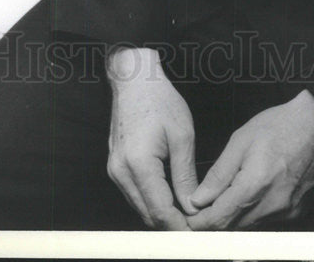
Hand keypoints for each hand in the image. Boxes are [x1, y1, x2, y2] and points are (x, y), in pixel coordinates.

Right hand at [106, 46, 198, 229]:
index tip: (198, 233)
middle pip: (147, 214)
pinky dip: (151, 200)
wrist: (135, 80)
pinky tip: (170, 198)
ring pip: (140, 206)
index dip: (180, 226)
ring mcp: (115, 169)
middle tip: (196, 227)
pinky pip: (134, 193)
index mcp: (139, 163)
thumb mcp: (182, 136)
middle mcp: (121, 171)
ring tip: (187, 215)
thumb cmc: (160, 100)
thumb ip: (185, 175)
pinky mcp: (116, 166)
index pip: (160, 210)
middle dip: (171, 224)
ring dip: (161, 214)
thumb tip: (192, 206)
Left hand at [187, 89, 313, 229]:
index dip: (200, 223)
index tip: (190, 221)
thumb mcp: (241, 141)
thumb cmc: (280, 126)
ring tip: (225, 200)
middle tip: (203, 210)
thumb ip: (218, 174)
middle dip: (216, 222)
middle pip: (234, 228)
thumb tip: (199, 199)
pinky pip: (269, 222)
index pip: (220, 219)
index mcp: (255, 186)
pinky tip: (252, 196)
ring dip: (235, 219)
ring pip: (251, 227)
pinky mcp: (298, 212)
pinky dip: (255, 214)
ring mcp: (288, 212)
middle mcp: (273, 205)